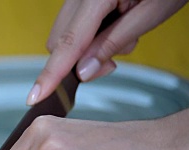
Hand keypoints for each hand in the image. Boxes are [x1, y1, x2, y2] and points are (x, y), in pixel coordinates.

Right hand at [27, 0, 187, 105]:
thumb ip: (113, 43)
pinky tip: (114, 27)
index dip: (52, 73)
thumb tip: (83, 72)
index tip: (36, 96)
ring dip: (86, 49)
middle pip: (60, 42)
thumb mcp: (151, 13)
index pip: (69, 42)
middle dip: (80, 61)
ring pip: (64, 35)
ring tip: (122, 36)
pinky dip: (89, 36)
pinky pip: (73, 24)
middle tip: (113, 61)